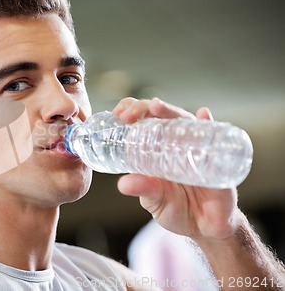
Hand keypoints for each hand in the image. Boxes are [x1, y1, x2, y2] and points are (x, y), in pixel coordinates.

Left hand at [113, 97, 239, 241]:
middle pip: (163, 115)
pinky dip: (210, 124)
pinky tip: (204, 114)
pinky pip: (216, 138)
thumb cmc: (177, 209)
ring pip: (185, 121)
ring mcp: (199, 148)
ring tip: (156, 106)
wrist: (206, 229)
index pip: (145, 120)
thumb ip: (143, 189)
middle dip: (144, 107)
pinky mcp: (218, 159)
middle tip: (128, 114)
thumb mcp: (155, 199)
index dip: (132, 111)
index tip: (118, 113)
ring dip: (171, 111)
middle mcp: (178, 143)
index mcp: (159, 148)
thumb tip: (122, 184)